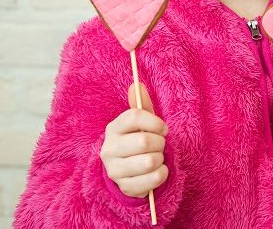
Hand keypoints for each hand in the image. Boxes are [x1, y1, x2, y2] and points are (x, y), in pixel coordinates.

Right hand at [100, 82, 168, 197]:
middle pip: (144, 141)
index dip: (154, 121)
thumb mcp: (139, 123)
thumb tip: (136, 84)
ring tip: (157, 157)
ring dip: (161, 157)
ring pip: (149, 161)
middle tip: (160, 144)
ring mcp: (115, 170)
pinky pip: (154, 178)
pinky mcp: (126, 187)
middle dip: (160, 142)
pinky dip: (163, 173)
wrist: (127, 173)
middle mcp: (109, 149)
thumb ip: (140, 104)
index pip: (134, 116)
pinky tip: (158, 170)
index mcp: (113, 129)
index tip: (163, 128)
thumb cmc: (137, 140)